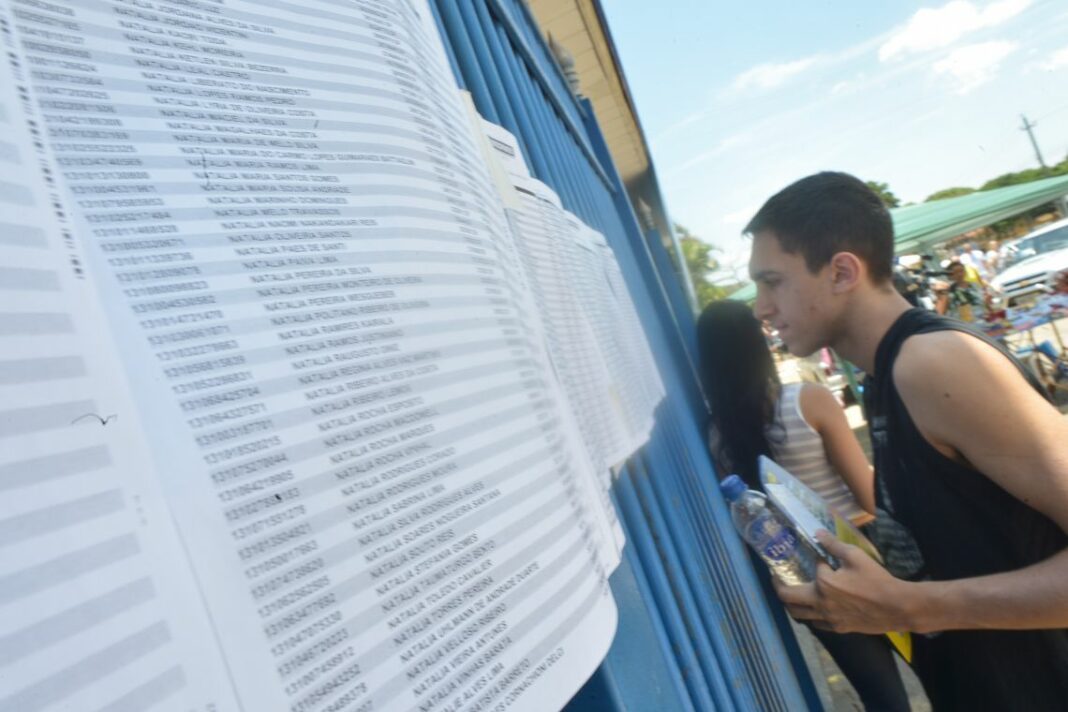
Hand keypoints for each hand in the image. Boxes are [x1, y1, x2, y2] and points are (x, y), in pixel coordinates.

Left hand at [773, 531, 916, 633]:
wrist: (898, 607)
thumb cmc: (876, 579)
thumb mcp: (855, 556)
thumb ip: (833, 545)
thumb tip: (817, 533)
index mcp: (822, 586)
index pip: (803, 574)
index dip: (801, 566)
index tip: (799, 561)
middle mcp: (821, 606)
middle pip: (788, 602)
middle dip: (779, 589)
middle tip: (779, 580)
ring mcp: (829, 620)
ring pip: (800, 616)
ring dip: (793, 604)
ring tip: (794, 593)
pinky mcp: (839, 629)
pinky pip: (816, 624)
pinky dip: (810, 615)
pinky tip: (816, 607)